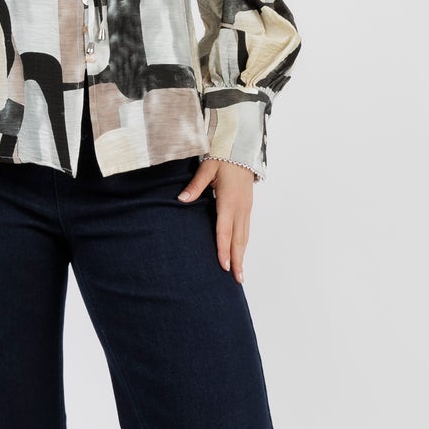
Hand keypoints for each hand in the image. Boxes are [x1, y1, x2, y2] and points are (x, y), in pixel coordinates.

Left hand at [178, 159, 254, 281]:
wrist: (242, 148)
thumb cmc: (223, 157)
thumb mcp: (207, 168)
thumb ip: (195, 185)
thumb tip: (181, 199)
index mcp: (229, 200)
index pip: (225, 230)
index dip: (223, 249)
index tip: (222, 266)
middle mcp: (240, 208)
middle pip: (238, 239)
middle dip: (237, 260)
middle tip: (237, 280)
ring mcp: (246, 208)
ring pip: (244, 236)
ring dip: (241, 255)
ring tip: (239, 273)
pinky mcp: (247, 207)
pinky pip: (246, 230)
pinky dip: (243, 244)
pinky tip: (240, 253)